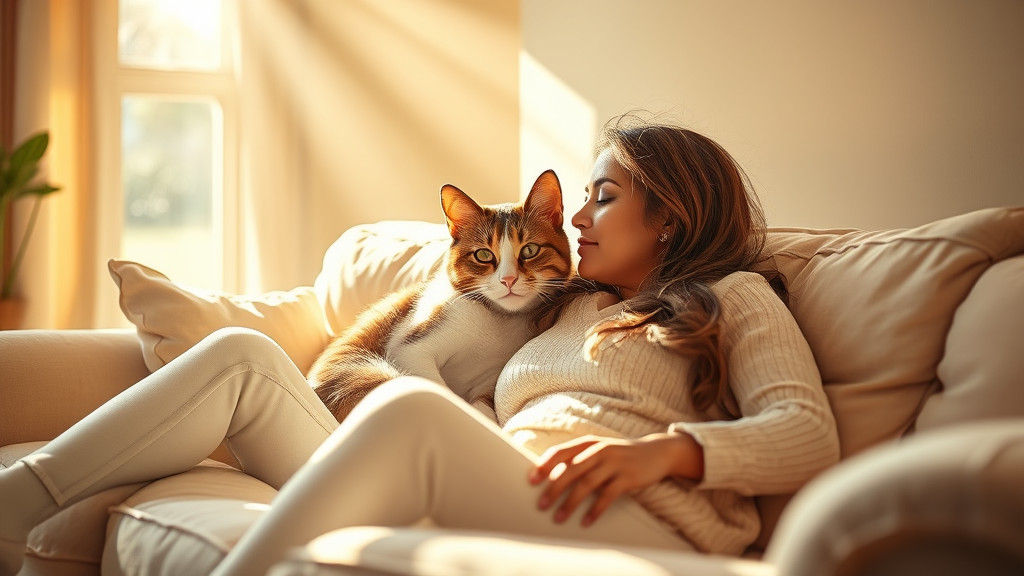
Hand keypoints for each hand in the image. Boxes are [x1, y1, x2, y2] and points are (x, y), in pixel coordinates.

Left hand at [528, 432, 702, 526]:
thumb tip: (550, 477)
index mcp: (589, 443)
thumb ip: (579, 459)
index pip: (561, 452)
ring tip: (558, 518)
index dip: (544, 466)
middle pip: (571, 470)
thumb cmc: (620, 454)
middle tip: (541, 505)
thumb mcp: (599, 451)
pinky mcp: (627, 477)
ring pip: (586, 484)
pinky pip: (607, 496)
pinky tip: (586, 521)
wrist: (657, 452)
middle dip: (553, 489)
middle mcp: (600, 450)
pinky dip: (595, 510)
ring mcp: (614, 463)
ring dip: (570, 503)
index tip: (531, 480)